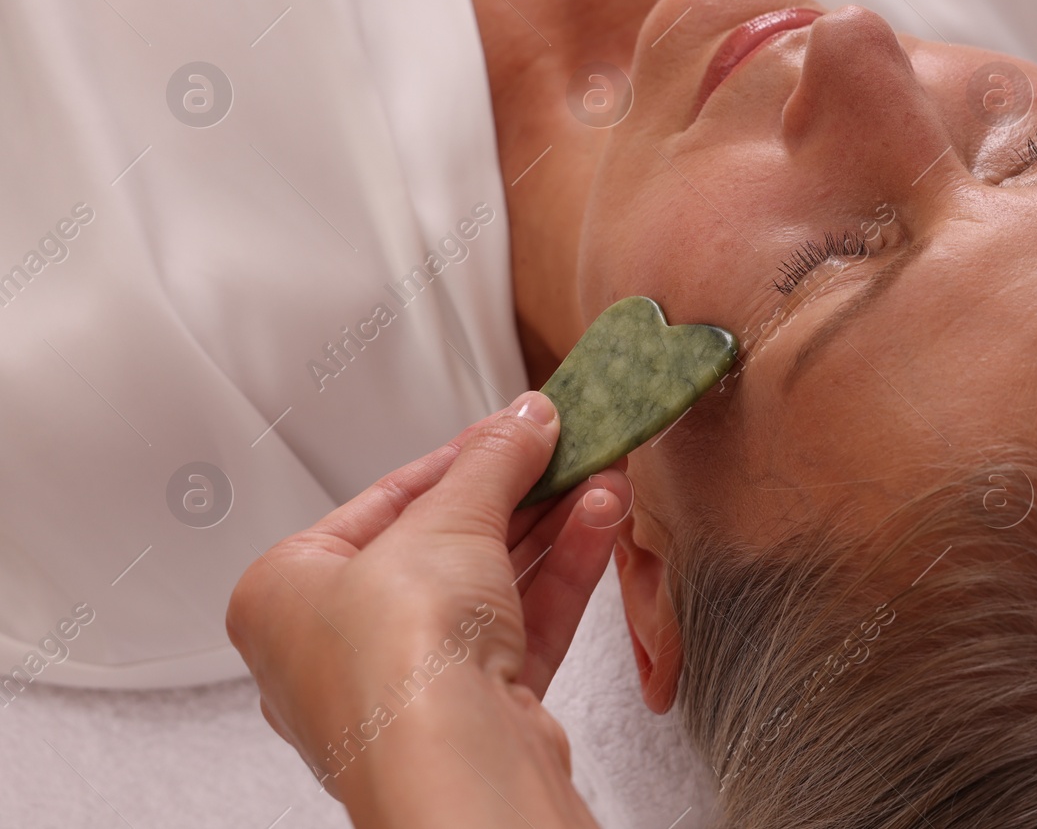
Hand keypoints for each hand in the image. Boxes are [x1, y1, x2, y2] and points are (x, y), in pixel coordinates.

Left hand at [227, 391, 631, 826]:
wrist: (456, 768)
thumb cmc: (399, 660)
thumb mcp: (447, 521)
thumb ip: (492, 462)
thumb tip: (524, 421)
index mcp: (285, 595)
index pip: (382, 504)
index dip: (457, 458)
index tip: (508, 430)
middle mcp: (336, 648)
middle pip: (443, 545)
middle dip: (516, 494)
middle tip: (560, 449)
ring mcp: (409, 688)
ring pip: (490, 589)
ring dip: (550, 528)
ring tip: (597, 478)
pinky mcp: (475, 716)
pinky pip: (521, 629)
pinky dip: (562, 575)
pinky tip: (598, 524)